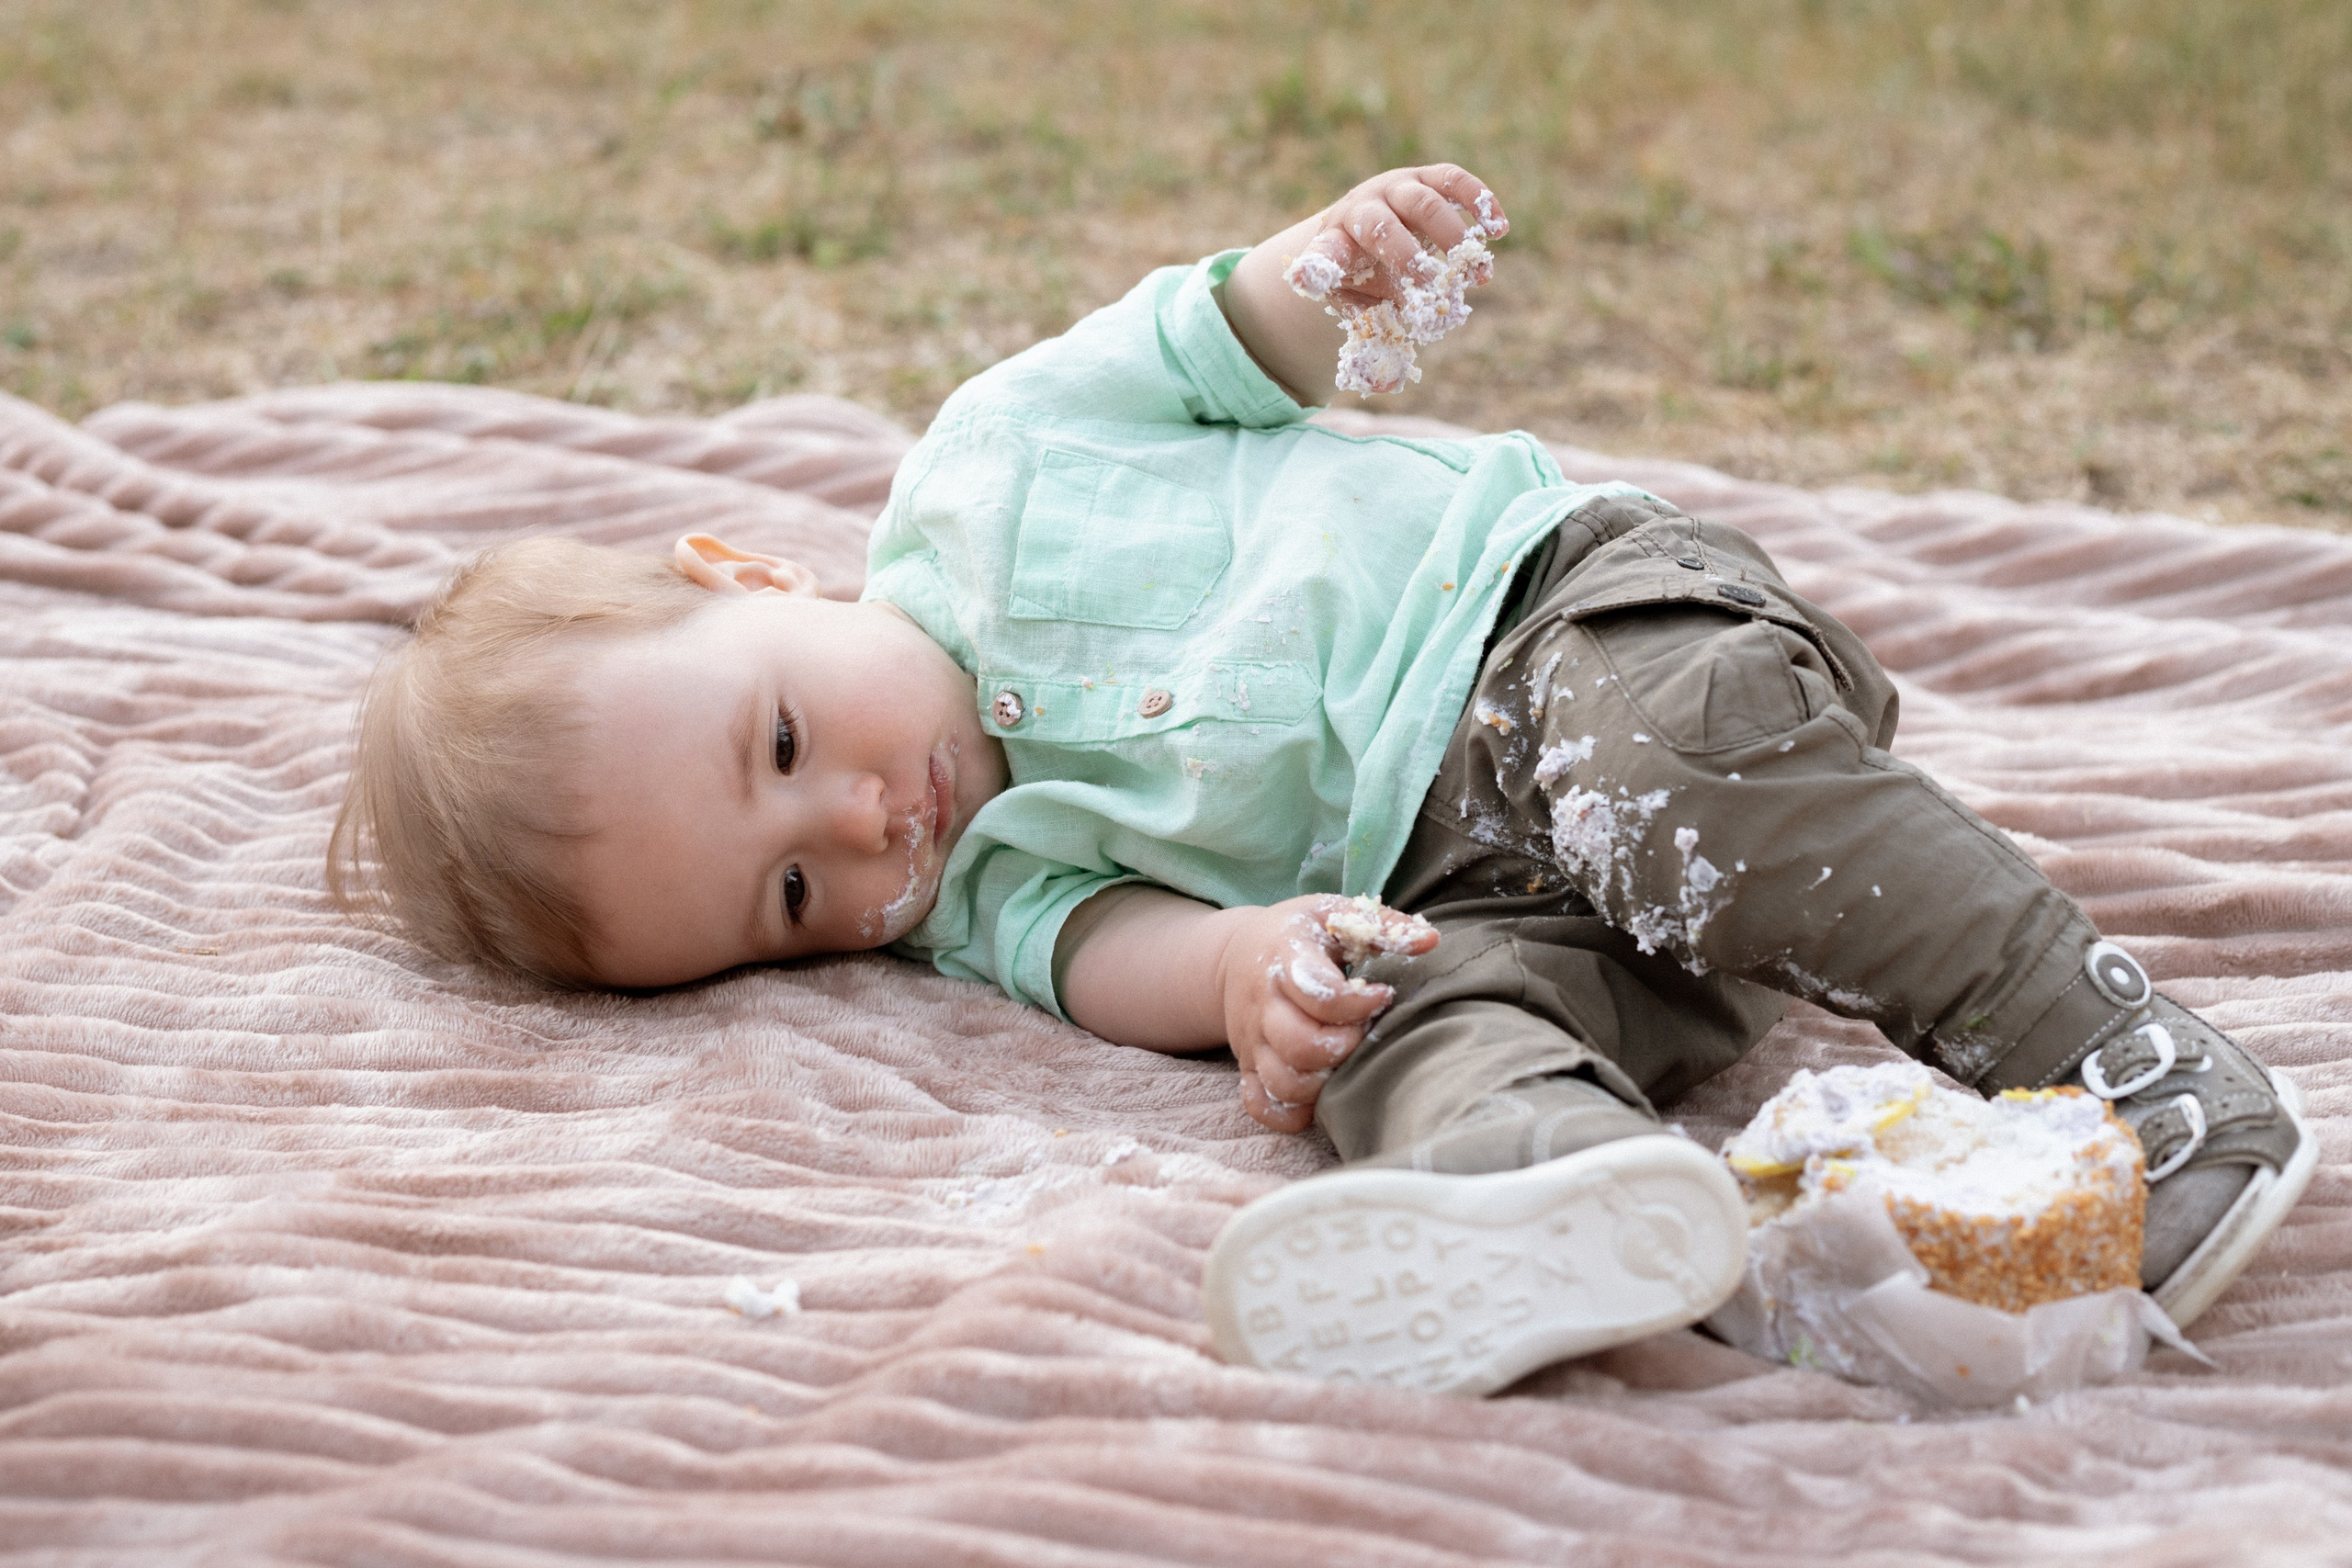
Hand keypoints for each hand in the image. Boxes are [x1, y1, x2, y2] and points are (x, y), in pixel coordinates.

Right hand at [1213, 895, 1440, 1133]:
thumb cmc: (1299, 934)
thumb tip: (1431, 940)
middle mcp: (1263, 1004)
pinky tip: (1319, 1094)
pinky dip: (1292, 1112)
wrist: (1237, 954)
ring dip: (1323, 1084)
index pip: (1318, 993)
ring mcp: (1252, 1040)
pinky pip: (1261, 1106)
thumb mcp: (1333, 914)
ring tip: (1346, 1062)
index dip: (1359, 1004)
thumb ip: (1382, 926)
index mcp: (1284, 958)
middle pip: (1299, 1045)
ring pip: (1283, 1082)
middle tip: (1363, 1034)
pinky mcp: (1247, 1066)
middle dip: (1344, 1048)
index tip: (1383, 996)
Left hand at [1221, 163, 1507, 403]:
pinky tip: (1498, 229)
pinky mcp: (1428, 177)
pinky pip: (1454, 180)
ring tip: (1477, 273)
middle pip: (1381, 225)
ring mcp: (1396, 188)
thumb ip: (1371, 333)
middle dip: (1407, 254)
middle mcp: (1363, 209)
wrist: (1373, 223)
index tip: (1309, 280)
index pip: (1322, 256)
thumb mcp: (1359, 302)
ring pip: (1424, 201)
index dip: (1317, 269)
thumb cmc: (1364, 272)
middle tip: (1432, 283)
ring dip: (1453, 237)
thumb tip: (1386, 383)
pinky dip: (1479, 201)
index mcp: (1336, 244)